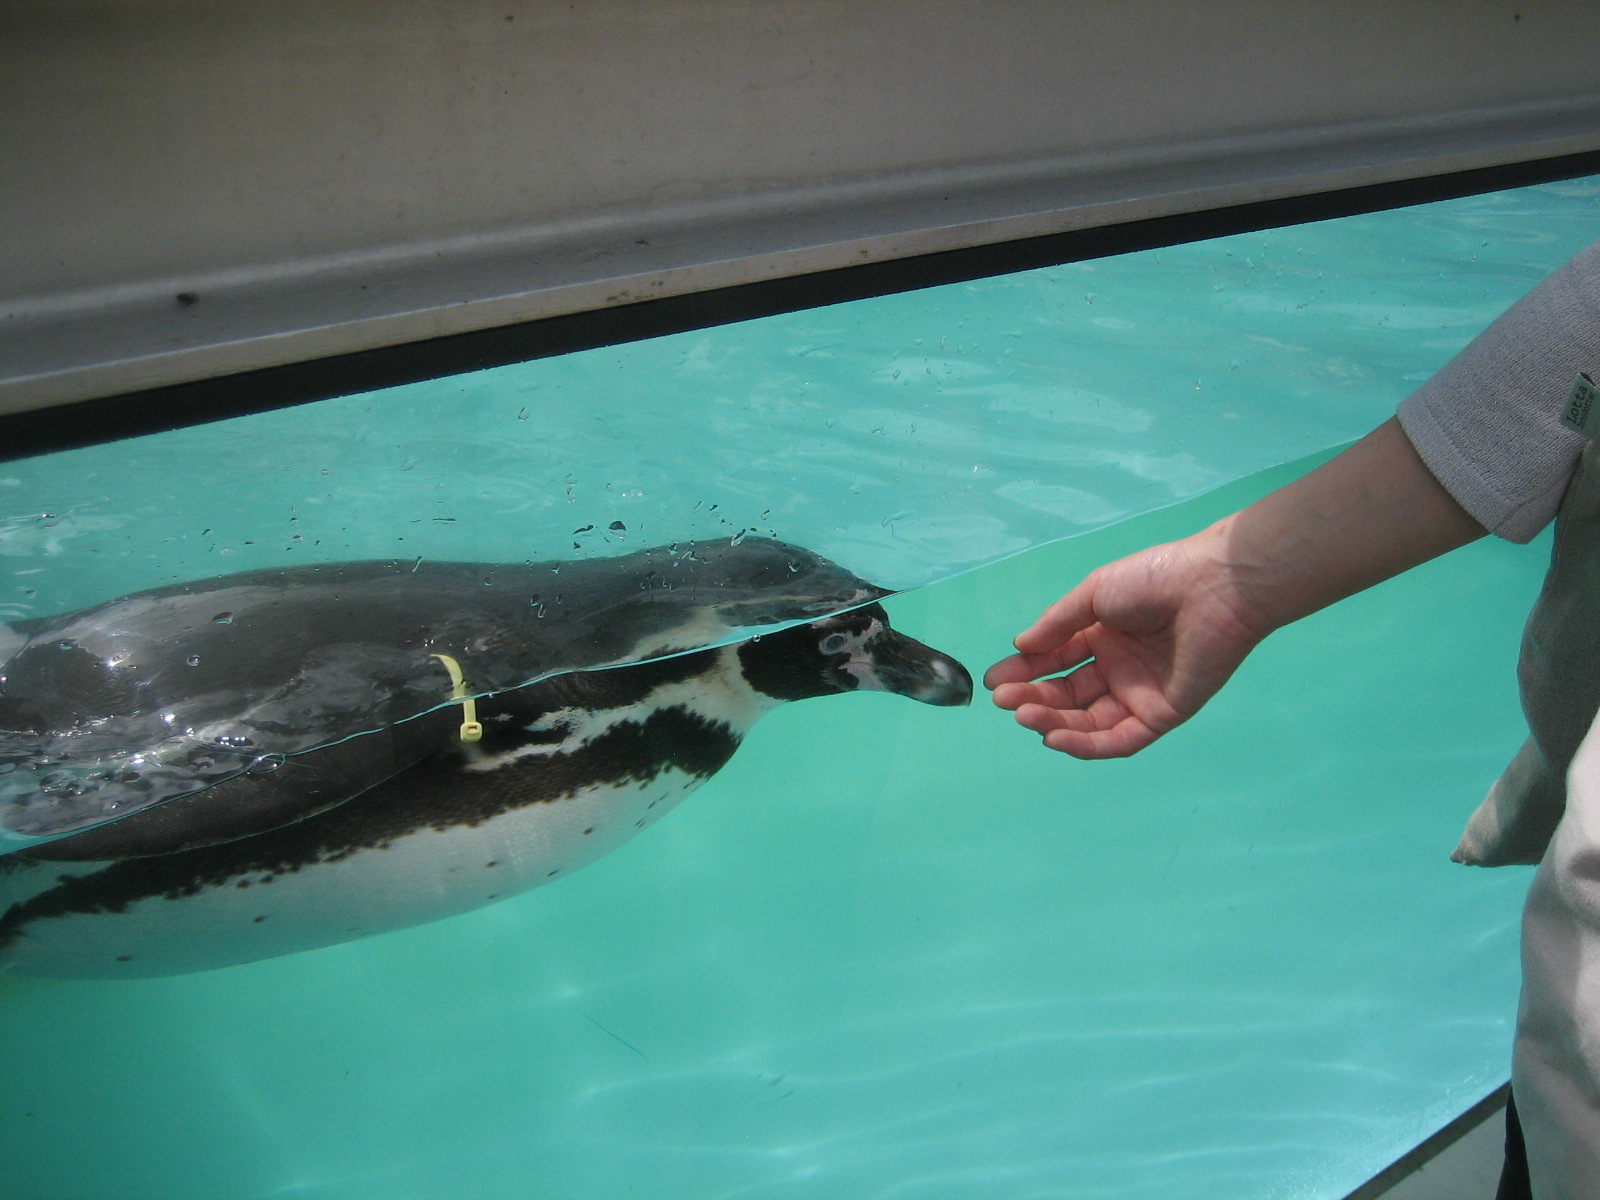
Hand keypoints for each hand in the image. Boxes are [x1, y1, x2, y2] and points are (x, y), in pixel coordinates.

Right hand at [983, 525, 1269, 758]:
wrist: (1212, 588)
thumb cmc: (1154, 580)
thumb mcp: (1095, 594)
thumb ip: (1058, 624)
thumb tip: (1021, 647)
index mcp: (1103, 635)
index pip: (1056, 661)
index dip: (1025, 672)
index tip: (995, 680)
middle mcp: (1118, 668)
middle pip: (1068, 694)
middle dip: (1034, 698)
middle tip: (1005, 701)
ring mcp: (1139, 693)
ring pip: (1089, 720)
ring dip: (1054, 722)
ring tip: (1024, 717)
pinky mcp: (1162, 714)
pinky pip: (1120, 738)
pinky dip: (1087, 744)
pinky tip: (1056, 738)